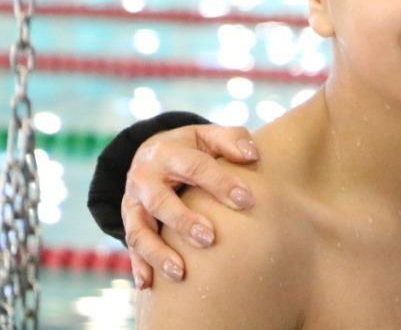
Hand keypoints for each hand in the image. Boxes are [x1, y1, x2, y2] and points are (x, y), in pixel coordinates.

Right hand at [123, 124, 258, 288]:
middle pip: (160, 201)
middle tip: (210, 239)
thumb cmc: (192, 148)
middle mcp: (144, 177)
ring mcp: (132, 202)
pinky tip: (149, 285)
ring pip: (138, 230)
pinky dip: (138, 266)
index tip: (247, 201)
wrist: (151, 153)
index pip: (195, 167)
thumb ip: (232, 140)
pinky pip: (130, 247)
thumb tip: (252, 155)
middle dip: (184, 222)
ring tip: (180, 272)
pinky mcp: (128, 222)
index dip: (221, 183)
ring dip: (158, 253)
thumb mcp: (208, 135)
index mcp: (167, 151)